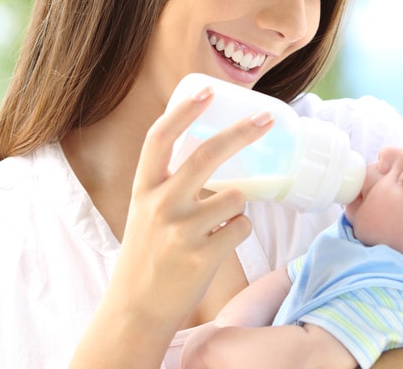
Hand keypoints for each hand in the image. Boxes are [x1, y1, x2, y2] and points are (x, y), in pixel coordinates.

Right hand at [71, 85, 274, 368]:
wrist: (135, 310)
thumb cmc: (147, 256)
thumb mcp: (146, 212)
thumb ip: (172, 185)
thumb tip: (216, 156)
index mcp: (143, 189)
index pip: (159, 138)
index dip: (183, 111)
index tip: (205, 91)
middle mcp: (159, 204)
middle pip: (207, 155)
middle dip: (242, 133)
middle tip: (267, 120)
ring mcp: (180, 230)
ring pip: (235, 196)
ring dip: (237, 205)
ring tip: (217, 224)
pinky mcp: (202, 255)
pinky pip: (241, 227)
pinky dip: (239, 230)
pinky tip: (219, 243)